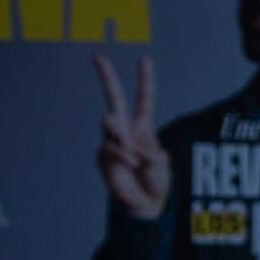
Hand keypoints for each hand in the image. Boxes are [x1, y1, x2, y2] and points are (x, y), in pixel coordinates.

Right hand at [93, 53, 170, 218]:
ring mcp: (112, 140)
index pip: (144, 99)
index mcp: (143, 127)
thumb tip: (126, 139)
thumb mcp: (161, 163)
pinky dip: (123, 156)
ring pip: (110, 123)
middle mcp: (126, 129)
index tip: (144, 59)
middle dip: (106, 77)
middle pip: (114, 98)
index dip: (144, 80)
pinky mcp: (103, 153)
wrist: (143, 203)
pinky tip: (131, 166)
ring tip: (135, 156)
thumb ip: (146, 148)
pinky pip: (110, 146)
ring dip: (123, 138)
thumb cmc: (156, 181)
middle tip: (97, 56)